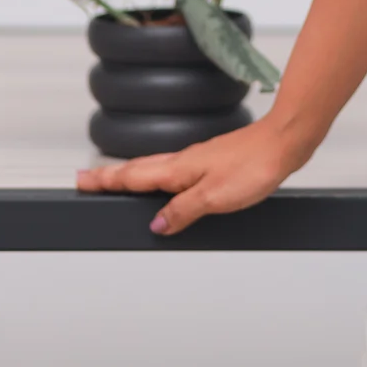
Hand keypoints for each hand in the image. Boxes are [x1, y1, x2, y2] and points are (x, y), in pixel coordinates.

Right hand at [75, 117, 305, 235]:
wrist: (285, 142)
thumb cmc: (254, 164)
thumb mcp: (214, 197)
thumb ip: (182, 211)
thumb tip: (156, 224)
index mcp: (179, 169)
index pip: (133, 176)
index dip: (106, 180)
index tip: (80, 181)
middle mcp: (186, 161)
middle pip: (140, 170)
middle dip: (111, 176)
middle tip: (88, 180)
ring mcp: (201, 160)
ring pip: (158, 168)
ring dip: (134, 174)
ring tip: (117, 182)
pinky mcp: (216, 162)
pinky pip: (177, 170)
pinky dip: (160, 176)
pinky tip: (167, 184)